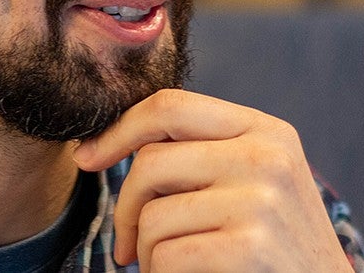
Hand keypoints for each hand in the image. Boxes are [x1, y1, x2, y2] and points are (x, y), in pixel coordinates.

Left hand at [72, 89, 352, 271]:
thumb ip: (202, 154)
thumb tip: (105, 144)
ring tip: (172, 266)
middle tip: (127, 246)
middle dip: (124, 210)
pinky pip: (166, 256)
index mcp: (266, 130)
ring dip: (147, 254)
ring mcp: (262, 200)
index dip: (118, 130)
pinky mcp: (251, 246)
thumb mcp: (254, 182)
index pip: (170, 107)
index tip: (87, 156)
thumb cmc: (276, 247)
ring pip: (152, 216)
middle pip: (150, 163)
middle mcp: (267, 156)